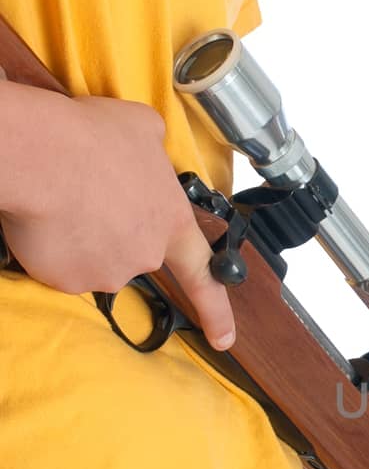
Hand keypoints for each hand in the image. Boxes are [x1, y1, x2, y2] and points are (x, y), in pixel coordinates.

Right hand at [0, 84, 235, 349]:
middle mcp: (144, 255)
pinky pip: (60, 266)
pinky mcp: (67, 281)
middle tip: (88, 194)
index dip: (216, 311)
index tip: (224, 340)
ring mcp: (107, 272)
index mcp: (171, 222)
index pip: (203, 275)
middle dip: (111, 230)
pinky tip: (46, 218)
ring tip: (63, 198)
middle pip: (131, 252)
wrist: (43, 157)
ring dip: (80, 236)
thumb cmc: (94, 138)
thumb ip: (153, 149)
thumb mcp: (141, 129)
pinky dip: (52, 247)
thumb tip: (146, 148)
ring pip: (93, 259)